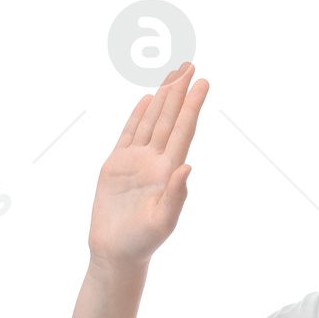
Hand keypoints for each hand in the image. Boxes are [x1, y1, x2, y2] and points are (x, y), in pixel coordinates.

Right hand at [87, 64, 207, 270]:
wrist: (115, 253)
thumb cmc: (141, 243)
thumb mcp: (162, 223)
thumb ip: (176, 197)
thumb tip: (187, 168)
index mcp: (168, 172)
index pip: (183, 131)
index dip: (192, 105)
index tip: (203, 82)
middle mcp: (155, 162)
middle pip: (170, 119)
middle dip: (180, 92)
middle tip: (191, 65)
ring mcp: (136, 162)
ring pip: (152, 122)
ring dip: (163, 98)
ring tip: (173, 74)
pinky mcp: (117, 165)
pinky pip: (129, 133)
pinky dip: (138, 115)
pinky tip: (148, 100)